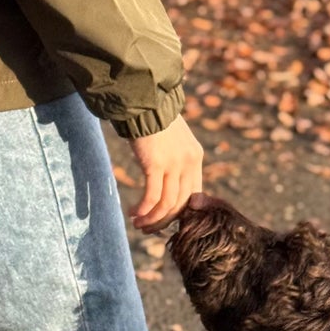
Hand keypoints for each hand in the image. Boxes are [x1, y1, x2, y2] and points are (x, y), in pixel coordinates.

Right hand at [128, 114, 203, 228]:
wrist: (143, 101)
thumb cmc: (153, 119)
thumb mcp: (174, 140)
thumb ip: (176, 160)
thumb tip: (168, 182)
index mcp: (196, 157)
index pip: (193, 194)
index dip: (178, 211)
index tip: (164, 220)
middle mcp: (189, 162)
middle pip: (181, 204)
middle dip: (163, 221)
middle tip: (148, 228)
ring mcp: (174, 164)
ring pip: (166, 204)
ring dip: (152, 219)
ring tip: (137, 224)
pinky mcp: (156, 164)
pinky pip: (152, 197)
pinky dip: (143, 209)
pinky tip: (133, 213)